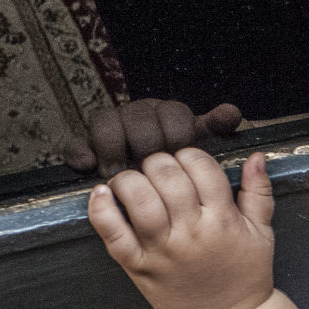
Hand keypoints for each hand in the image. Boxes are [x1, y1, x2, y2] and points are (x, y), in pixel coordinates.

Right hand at [65, 100, 242, 177]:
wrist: (160, 195)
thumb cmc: (187, 171)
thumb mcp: (207, 150)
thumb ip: (218, 129)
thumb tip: (232, 113)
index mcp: (170, 115)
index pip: (174, 113)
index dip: (178, 133)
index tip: (182, 154)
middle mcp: (141, 116)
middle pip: (137, 114)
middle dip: (145, 141)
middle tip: (150, 166)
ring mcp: (113, 130)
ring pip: (105, 122)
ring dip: (112, 146)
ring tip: (120, 172)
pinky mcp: (88, 148)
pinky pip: (76, 144)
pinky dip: (80, 153)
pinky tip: (89, 166)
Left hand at [88, 149, 274, 308]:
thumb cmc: (246, 275)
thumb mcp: (263, 232)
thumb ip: (259, 192)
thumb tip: (256, 157)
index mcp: (223, 219)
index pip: (201, 167)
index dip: (191, 155)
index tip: (188, 162)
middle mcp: (192, 232)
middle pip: (166, 176)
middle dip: (159, 162)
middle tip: (159, 170)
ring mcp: (163, 250)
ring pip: (138, 198)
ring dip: (130, 179)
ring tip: (134, 181)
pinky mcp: (139, 267)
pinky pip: (113, 234)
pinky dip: (101, 210)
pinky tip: (102, 194)